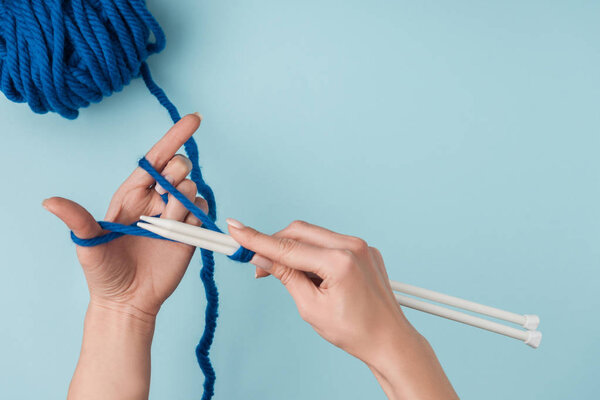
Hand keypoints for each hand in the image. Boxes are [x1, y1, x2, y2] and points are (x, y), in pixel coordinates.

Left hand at [43, 114, 206, 319]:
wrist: (128, 300)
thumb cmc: (105, 272)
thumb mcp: (87, 244)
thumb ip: (77, 219)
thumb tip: (49, 201)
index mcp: (133, 193)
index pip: (157, 158)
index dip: (176, 136)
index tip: (195, 119)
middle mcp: (156, 199)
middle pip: (180, 167)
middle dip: (176, 175)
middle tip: (164, 197)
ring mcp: (175, 215)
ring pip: (192, 188)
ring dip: (181, 204)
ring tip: (164, 228)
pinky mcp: (190, 231)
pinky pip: (203, 210)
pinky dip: (195, 216)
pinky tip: (179, 231)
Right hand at [228, 219, 457, 399]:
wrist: (389, 340)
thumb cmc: (354, 331)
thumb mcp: (311, 307)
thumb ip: (285, 276)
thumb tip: (262, 257)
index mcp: (339, 261)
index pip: (287, 247)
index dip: (256, 239)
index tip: (235, 228)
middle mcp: (352, 246)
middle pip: (299, 232)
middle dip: (275, 244)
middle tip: (257, 265)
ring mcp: (361, 245)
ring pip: (314, 235)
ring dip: (294, 250)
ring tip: (288, 277)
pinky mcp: (365, 249)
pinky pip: (330, 242)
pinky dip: (314, 253)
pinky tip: (312, 275)